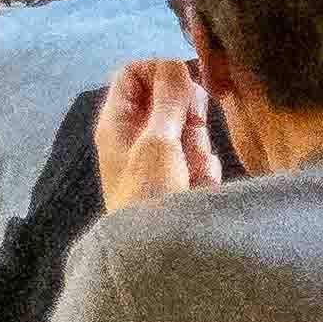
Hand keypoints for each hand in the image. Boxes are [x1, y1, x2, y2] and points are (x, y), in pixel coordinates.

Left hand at [95, 57, 221, 215]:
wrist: (159, 259)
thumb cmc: (149, 197)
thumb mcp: (157, 142)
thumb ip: (169, 99)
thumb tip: (176, 62)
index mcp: (118, 124)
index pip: (133, 74)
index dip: (160, 71)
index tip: (185, 82)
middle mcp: (137, 138)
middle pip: (169, 99)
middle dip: (187, 112)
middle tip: (193, 127)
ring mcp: (162, 161)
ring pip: (190, 130)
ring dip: (197, 146)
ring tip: (190, 172)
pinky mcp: (184, 183)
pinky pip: (202, 160)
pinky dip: (204, 172)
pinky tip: (198, 191)